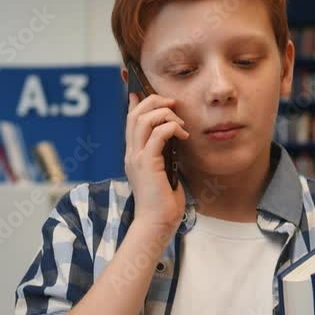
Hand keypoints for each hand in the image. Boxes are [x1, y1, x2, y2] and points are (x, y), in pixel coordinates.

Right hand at [125, 93, 189, 236]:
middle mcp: (131, 153)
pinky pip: (157, 135)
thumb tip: (175, 138)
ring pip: (143, 120)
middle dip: (154, 101)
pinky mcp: (147, 164)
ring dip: (164, 114)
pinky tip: (183, 135)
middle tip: (173, 104)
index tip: (144, 90)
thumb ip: (165, 154)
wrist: (157, 224)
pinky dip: (171, 128)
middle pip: (135, 114)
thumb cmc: (163, 202)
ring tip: (180, 123)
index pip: (130, 120)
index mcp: (133, 154)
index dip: (137, 102)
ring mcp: (136, 158)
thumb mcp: (165, 171)